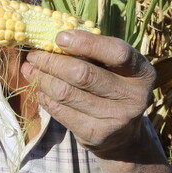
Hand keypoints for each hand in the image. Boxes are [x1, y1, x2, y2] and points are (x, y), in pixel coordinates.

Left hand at [20, 28, 155, 159]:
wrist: (122, 135)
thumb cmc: (112, 87)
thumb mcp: (113, 68)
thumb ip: (93, 52)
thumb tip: (52, 37)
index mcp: (141, 72)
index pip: (116, 52)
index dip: (86, 43)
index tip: (59, 37)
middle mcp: (134, 96)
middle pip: (83, 74)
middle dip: (51, 62)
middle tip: (34, 55)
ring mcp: (116, 118)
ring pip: (66, 93)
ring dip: (42, 78)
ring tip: (30, 69)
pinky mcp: (96, 134)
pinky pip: (61, 111)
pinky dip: (45, 97)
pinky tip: (39, 89)